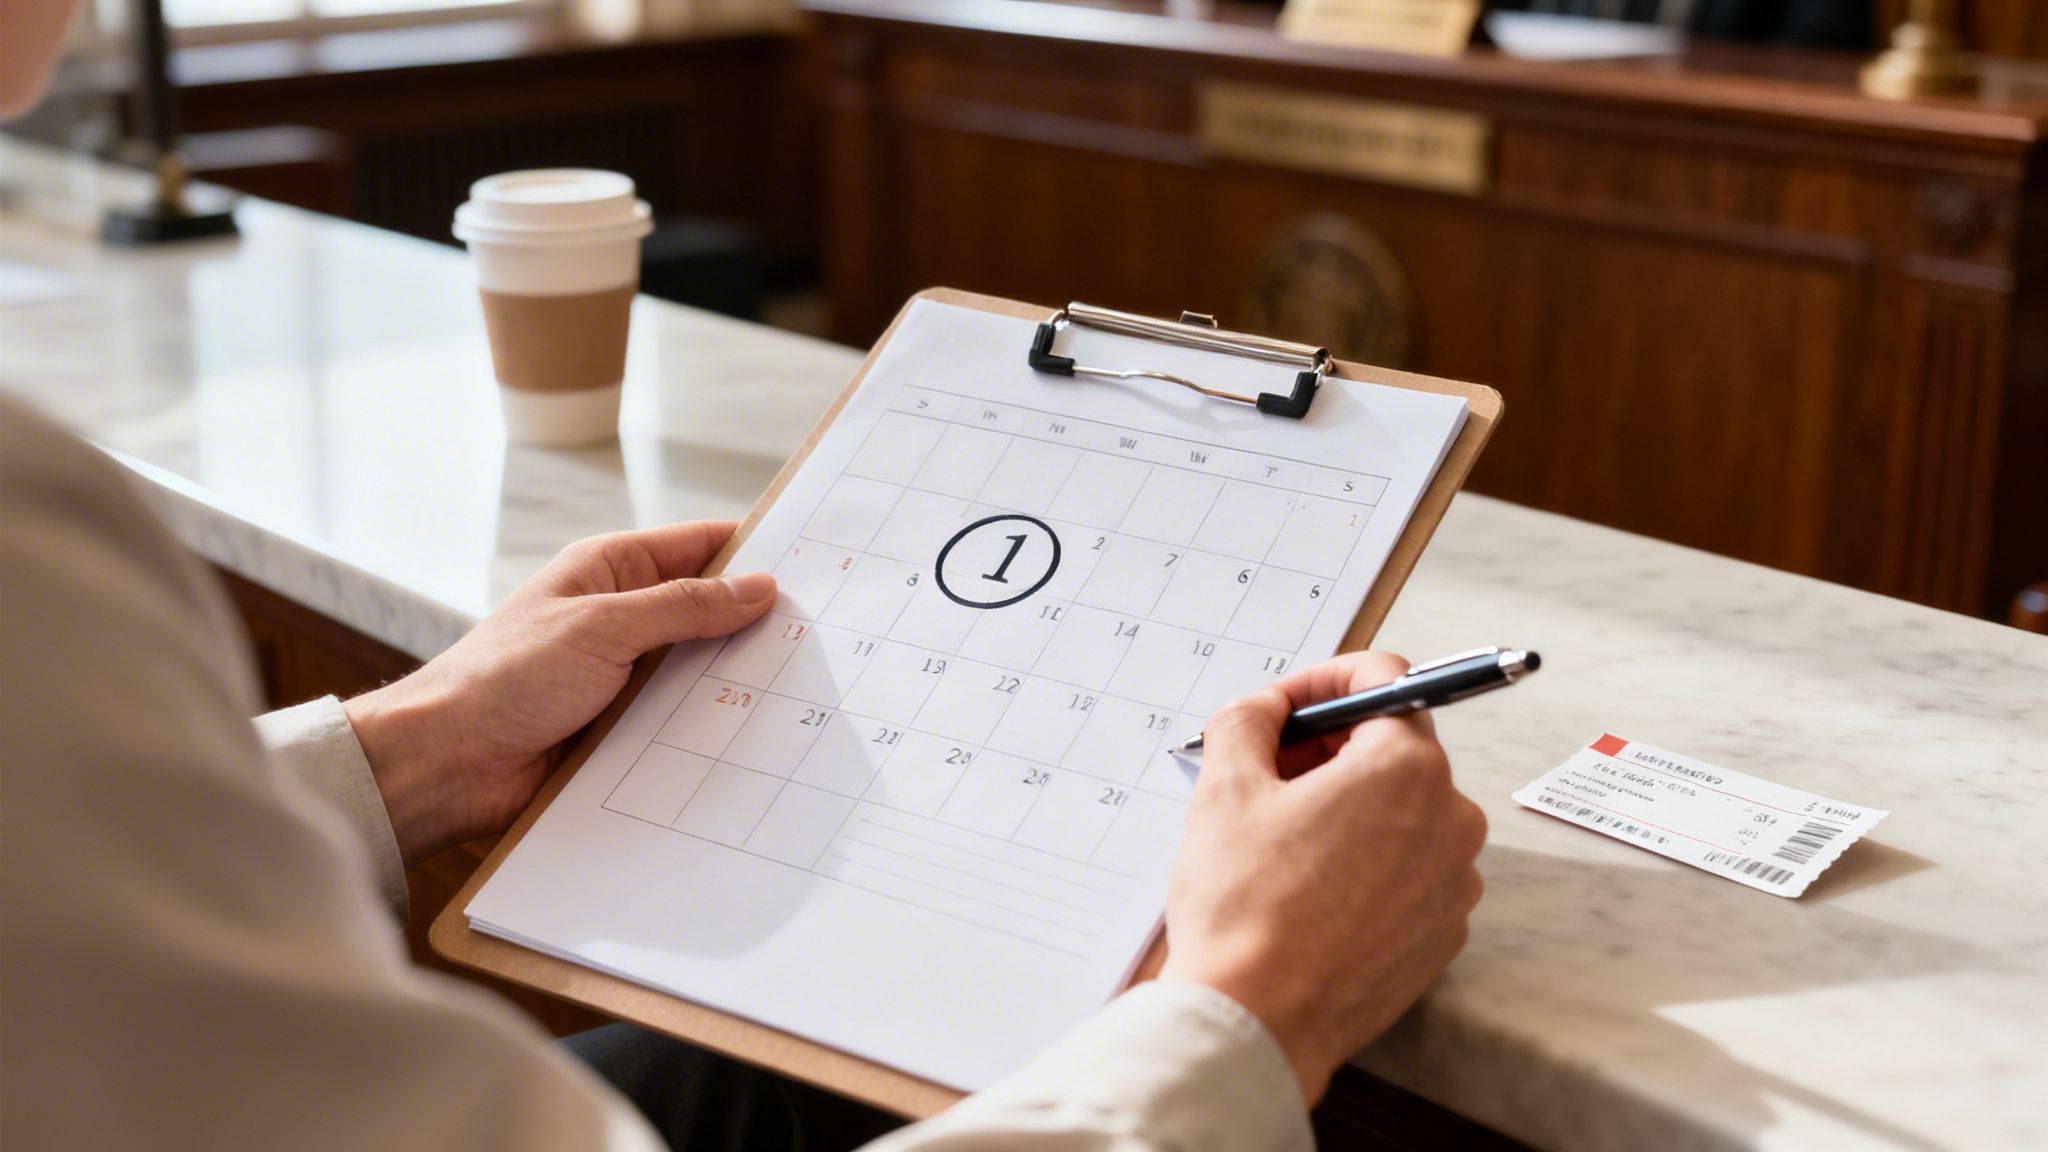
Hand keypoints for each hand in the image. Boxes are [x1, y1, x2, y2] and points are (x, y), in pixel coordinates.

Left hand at [343, 521, 774, 864]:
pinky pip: (682, 722)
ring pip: (701, 671)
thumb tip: (758, 587)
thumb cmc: (504, 677)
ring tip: (801, 689)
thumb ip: (683, 607)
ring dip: (736, 681)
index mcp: (610, 571)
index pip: (699, 548)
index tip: (814, 564)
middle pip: (708, 612)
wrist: (449, 763)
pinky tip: (755, 737)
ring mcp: (624, 676)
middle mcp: (621, 618)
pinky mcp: (624, 729)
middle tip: (823, 635)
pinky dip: (712, 727)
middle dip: (757, 623)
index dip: (753, 553)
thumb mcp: (602, 626)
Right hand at [1156, 651, 1486, 1103]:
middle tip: (1265, 770)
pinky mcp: (1442, 934)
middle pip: (1393, 747)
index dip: (1322, 680)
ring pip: (1400, 812)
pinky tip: (1307, 887)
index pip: (1384, 679)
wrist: (1258, 1022)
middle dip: (1328, 746)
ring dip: (1345, 806)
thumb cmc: (1245, 908)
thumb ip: (1248, 720)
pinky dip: (1364, 861)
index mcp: (1407, 769)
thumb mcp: (1225, 787)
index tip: (1284, 705)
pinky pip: (1407, 870)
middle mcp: (1451, 820)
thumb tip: (1264, 708)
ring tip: (1279, 838)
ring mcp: (1454, 883)